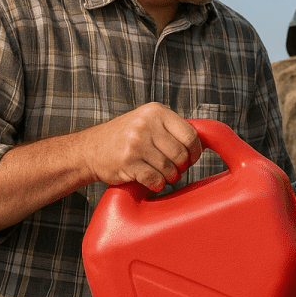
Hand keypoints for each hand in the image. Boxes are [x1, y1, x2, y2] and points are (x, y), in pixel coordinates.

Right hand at [80, 103, 201, 190]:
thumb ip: (171, 127)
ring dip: (170, 177)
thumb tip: (206, 140)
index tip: (192, 159)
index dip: (195, 151)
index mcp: (156, 112)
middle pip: (181, 153)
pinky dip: (157, 184)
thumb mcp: (147, 120)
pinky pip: (154, 179)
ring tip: (163, 176)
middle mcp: (146, 124)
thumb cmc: (125, 137)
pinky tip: (153, 182)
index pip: (190, 134)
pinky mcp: (127, 161)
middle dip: (182, 166)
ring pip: (169, 168)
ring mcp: (136, 143)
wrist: (89, 149)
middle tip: (176, 170)